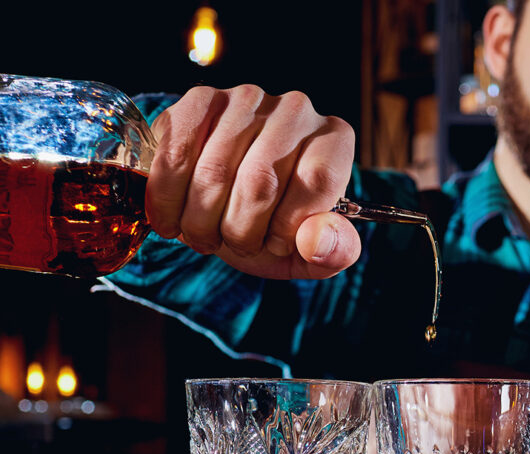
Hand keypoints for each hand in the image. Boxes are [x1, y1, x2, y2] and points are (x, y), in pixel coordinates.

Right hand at [145, 85, 360, 278]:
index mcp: (334, 141)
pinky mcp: (201, 100)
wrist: (235, 205)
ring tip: (204, 238)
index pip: (317, 180)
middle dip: (239, 231)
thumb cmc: (280, 225)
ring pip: (214, 170)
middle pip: (260, 180)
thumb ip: (334, 250)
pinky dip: (167, 197)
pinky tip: (171, 220)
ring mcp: (247, 100)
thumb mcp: (315, 249)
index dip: (289, 224)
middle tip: (233, 247)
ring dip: (200, 221)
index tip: (275, 244)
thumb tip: (315, 241)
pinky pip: (176, 152)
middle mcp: (296, 110)